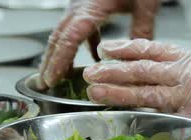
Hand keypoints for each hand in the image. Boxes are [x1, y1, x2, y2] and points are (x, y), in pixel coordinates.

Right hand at [39, 0, 159, 87]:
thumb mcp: (145, 2)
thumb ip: (141, 29)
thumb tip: (139, 54)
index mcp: (90, 7)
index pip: (69, 39)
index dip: (59, 61)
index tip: (52, 78)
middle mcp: (80, 5)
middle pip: (58, 37)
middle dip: (50, 61)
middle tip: (45, 82)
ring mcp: (81, 3)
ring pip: (64, 32)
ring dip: (60, 53)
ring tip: (57, 74)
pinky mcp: (88, 2)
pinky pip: (79, 26)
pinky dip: (82, 43)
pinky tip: (93, 56)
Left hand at [83, 39, 190, 139]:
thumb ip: (184, 72)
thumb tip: (162, 77)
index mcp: (188, 58)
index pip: (150, 49)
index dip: (126, 49)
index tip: (107, 49)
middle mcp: (182, 73)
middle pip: (141, 68)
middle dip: (113, 69)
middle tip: (90, 70)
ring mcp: (184, 93)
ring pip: (144, 90)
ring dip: (116, 90)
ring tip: (94, 89)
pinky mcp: (188, 114)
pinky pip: (158, 112)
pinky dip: (138, 111)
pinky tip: (119, 110)